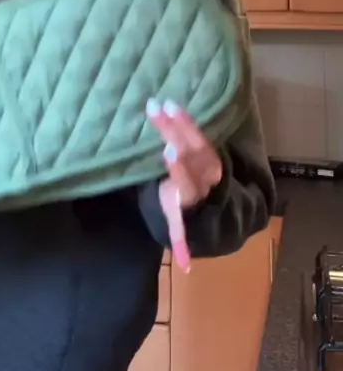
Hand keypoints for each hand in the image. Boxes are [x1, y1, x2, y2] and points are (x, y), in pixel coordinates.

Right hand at [146, 99, 222, 272]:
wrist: (208, 193)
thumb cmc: (181, 205)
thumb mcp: (178, 222)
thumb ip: (181, 238)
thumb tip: (186, 266)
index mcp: (193, 195)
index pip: (187, 181)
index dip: (180, 169)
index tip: (169, 152)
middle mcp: (203, 175)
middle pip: (190, 155)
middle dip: (176, 136)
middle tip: (161, 117)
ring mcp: (205, 158)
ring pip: (194, 139)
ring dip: (178, 122)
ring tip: (161, 105)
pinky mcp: (205, 146)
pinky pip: (196, 130)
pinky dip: (184, 118)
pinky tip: (171, 104)